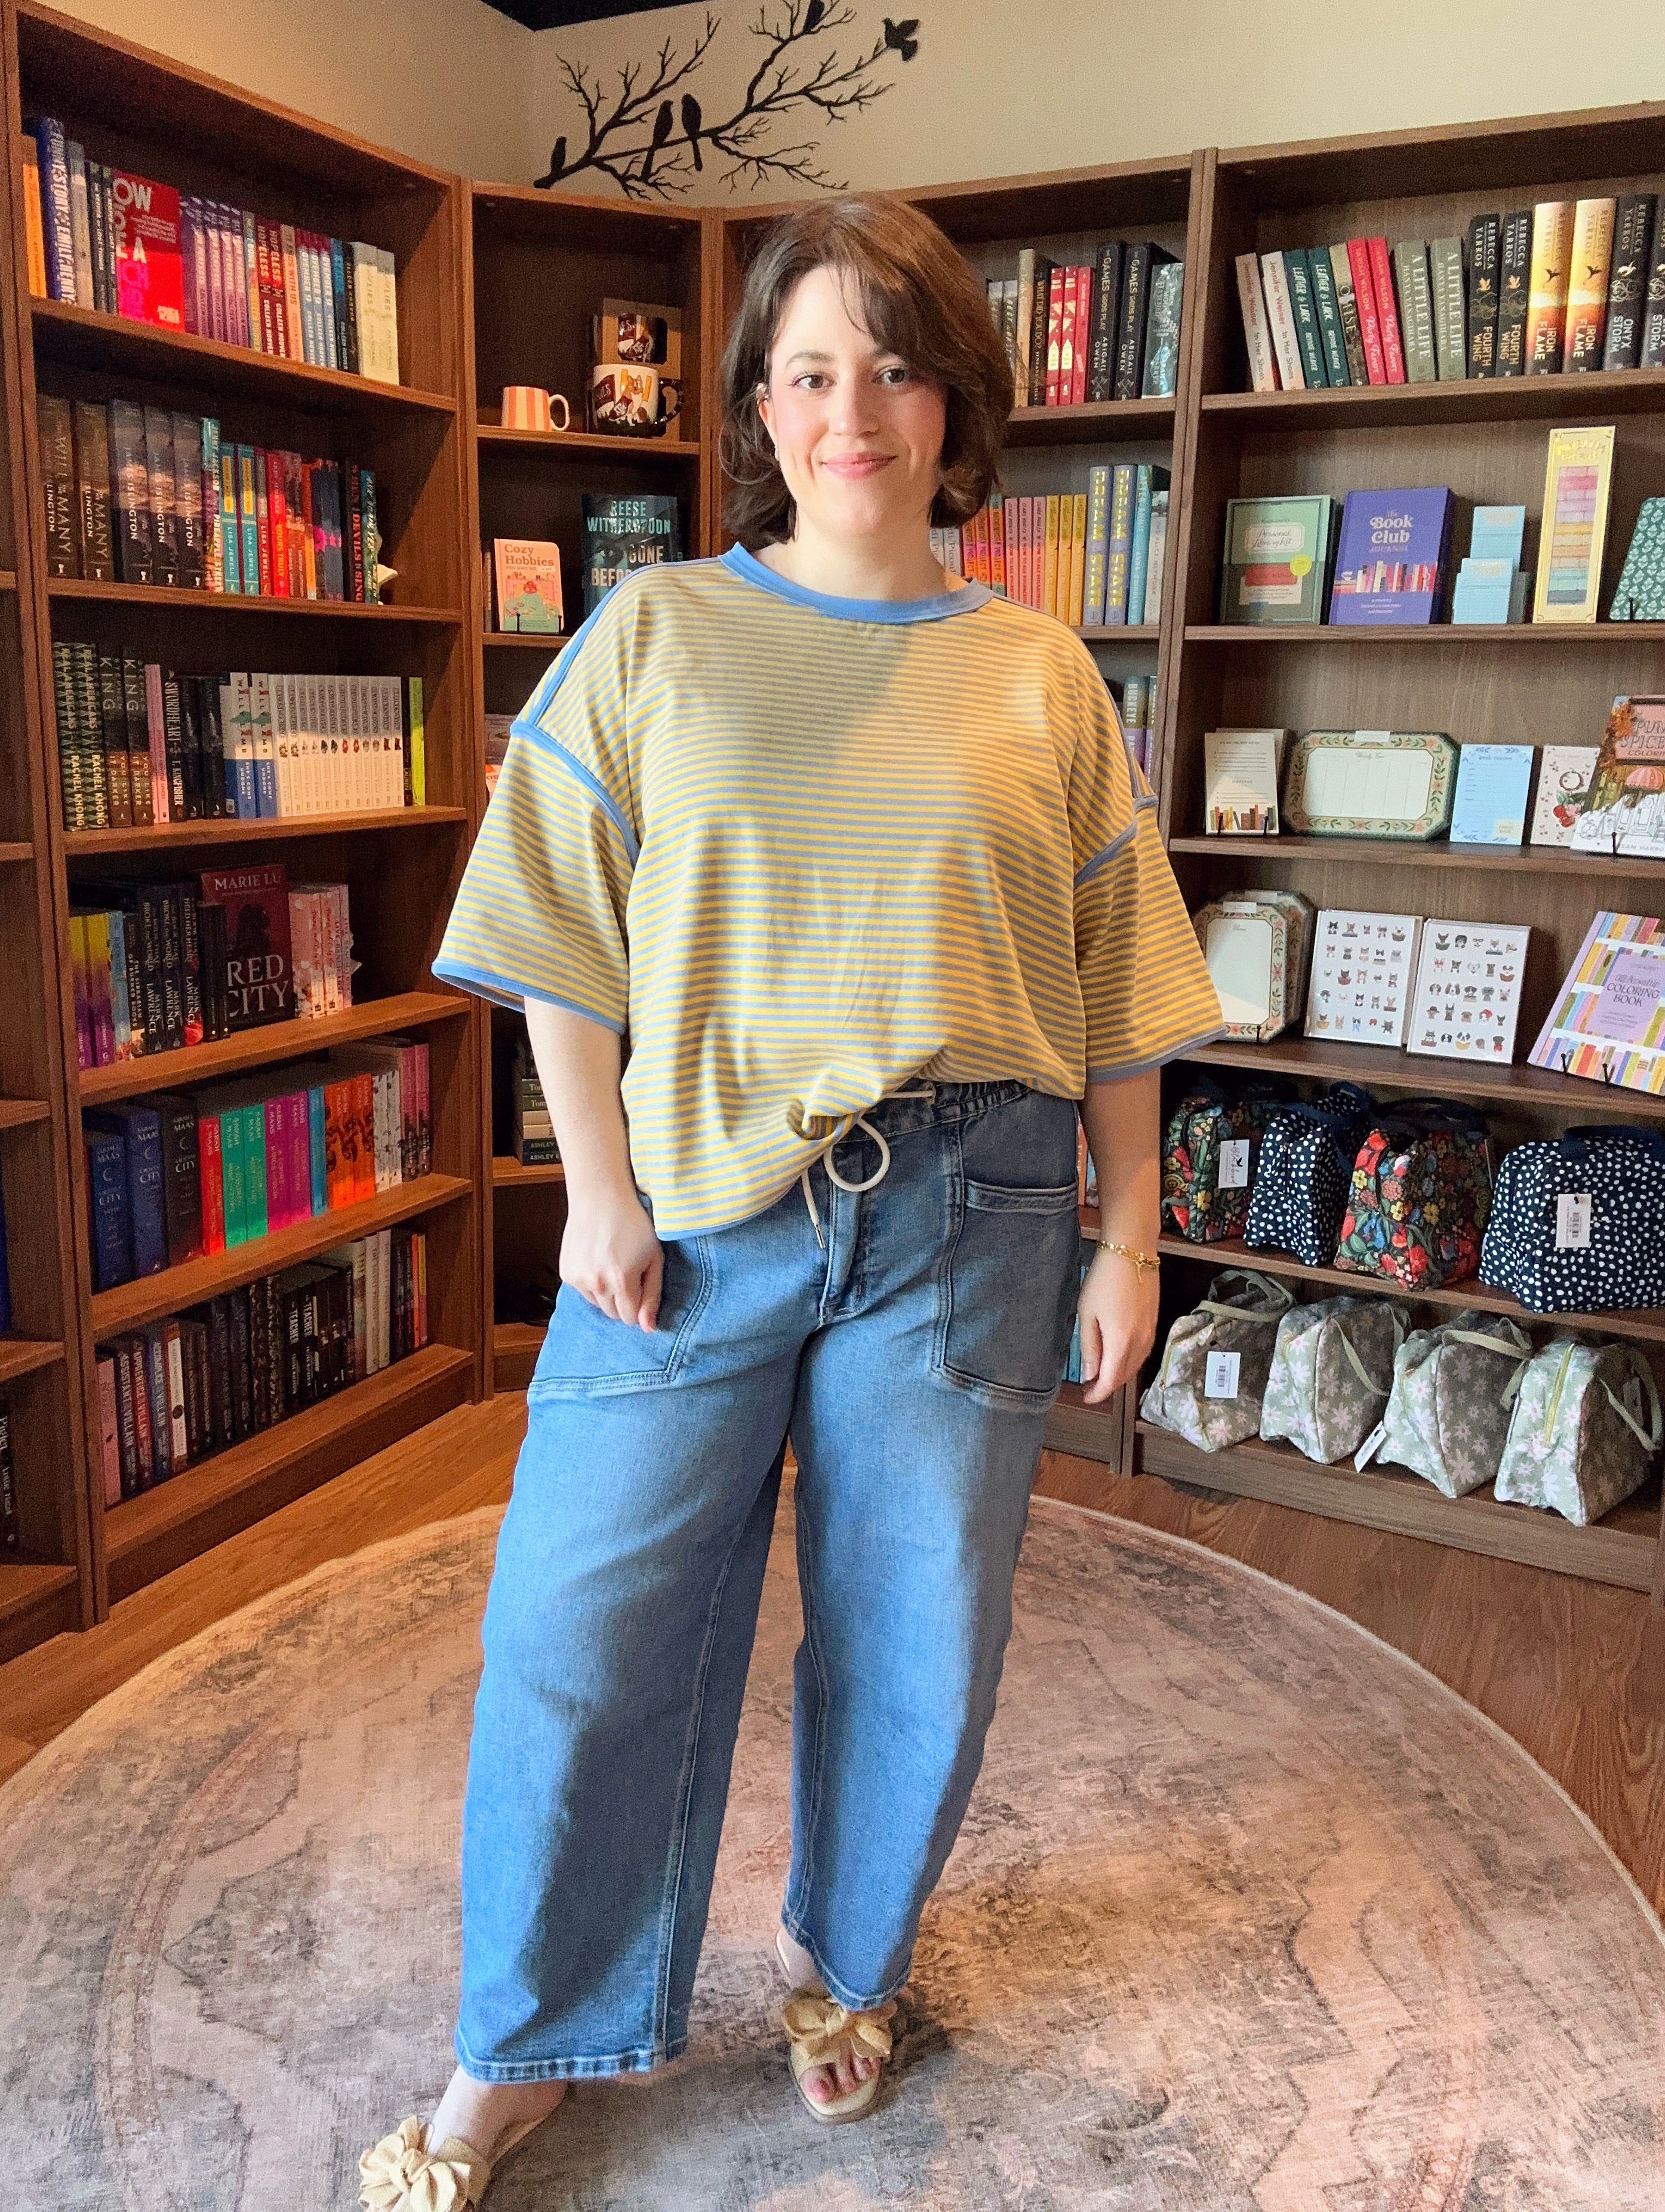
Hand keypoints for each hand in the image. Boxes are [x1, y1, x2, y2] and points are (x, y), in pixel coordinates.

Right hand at [560, 1183, 662, 1329]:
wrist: (600, 1198)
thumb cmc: (634, 1225)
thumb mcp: (654, 1258)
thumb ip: (652, 1295)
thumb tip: (648, 1329)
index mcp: (622, 1281)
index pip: (630, 1318)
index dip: (639, 1305)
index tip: (640, 1286)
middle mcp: (597, 1283)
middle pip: (613, 1314)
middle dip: (623, 1301)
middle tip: (627, 1274)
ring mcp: (578, 1279)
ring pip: (597, 1304)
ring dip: (606, 1293)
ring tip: (611, 1264)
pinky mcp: (566, 1273)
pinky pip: (583, 1291)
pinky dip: (591, 1283)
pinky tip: (596, 1260)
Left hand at [1077, 1248, 1158, 1403]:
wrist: (1132, 1251)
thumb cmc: (1105, 1278)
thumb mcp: (1087, 1313)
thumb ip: (1089, 1347)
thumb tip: (1091, 1374)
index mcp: (1120, 1341)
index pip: (1110, 1380)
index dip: (1098, 1393)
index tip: (1086, 1397)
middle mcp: (1140, 1341)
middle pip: (1124, 1375)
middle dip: (1107, 1386)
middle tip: (1090, 1387)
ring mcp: (1150, 1332)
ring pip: (1136, 1365)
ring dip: (1120, 1374)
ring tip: (1102, 1374)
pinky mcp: (1154, 1322)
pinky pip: (1144, 1352)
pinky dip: (1131, 1361)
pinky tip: (1120, 1357)